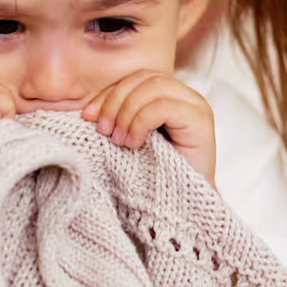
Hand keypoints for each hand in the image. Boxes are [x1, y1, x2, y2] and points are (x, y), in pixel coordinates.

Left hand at [81, 70, 215, 185]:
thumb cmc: (154, 177)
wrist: (182, 208)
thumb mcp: (129, 140)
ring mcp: (196, 105)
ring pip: (153, 87)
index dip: (108, 94)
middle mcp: (185, 96)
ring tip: (118, 140)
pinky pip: (163, 106)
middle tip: (103, 130)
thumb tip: (85, 110)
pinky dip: (141, 122)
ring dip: (127, 113)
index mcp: (169, 96)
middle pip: (143, 78)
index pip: (135, 79)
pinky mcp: (200, 119)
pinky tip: (134, 143)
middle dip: (115, 101)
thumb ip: (118, 119)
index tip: (88, 116)